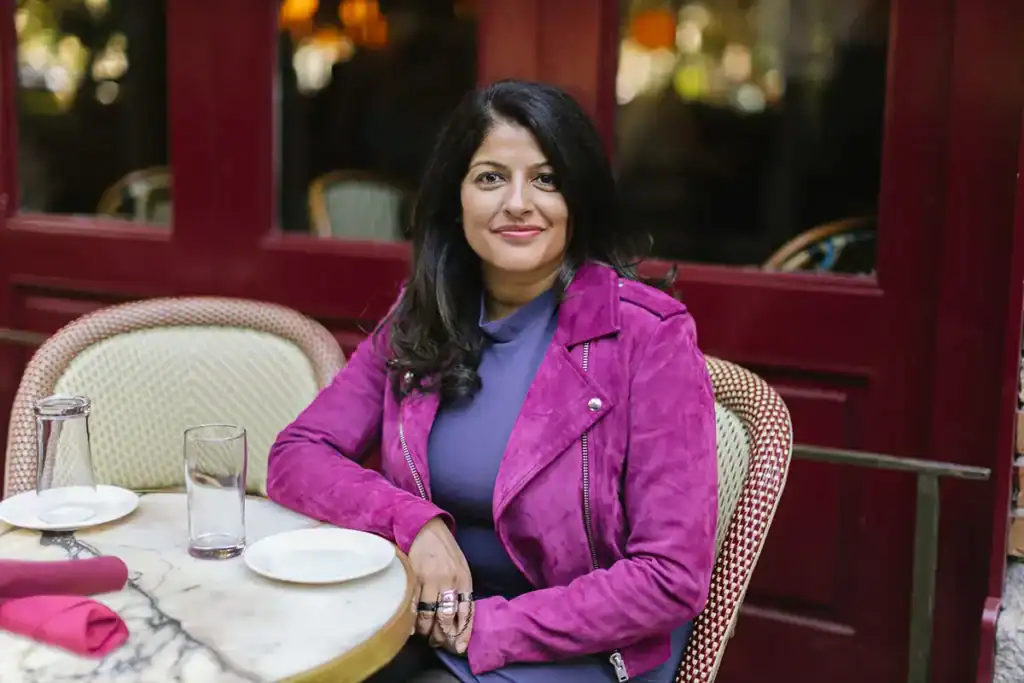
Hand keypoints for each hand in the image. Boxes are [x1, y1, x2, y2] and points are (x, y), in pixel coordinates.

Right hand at [407, 517, 472, 652]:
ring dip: (425, 630)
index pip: (466, 612)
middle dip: (442, 636)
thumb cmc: (445, 551)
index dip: (463, 633)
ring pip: (427, 615)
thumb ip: (460, 591)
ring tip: (424, 633)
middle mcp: (449, 580)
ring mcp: (429, 579)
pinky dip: (411, 619)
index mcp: (464, 579)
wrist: (426, 528)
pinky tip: (410, 624)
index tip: (460, 648)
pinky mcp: (413, 577)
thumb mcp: (460, 568)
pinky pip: (411, 605)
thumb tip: (458, 620)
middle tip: (437, 643)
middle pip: (446, 618)